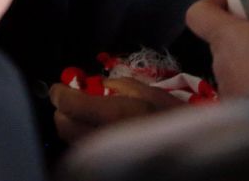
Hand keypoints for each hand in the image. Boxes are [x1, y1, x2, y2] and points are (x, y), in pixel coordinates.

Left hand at [49, 77, 183, 142]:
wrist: (189, 148)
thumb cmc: (174, 115)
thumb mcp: (150, 91)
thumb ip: (119, 85)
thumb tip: (96, 85)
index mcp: (116, 114)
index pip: (71, 104)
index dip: (60, 93)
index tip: (59, 87)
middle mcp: (104, 137)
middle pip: (63, 125)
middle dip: (63, 110)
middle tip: (71, 98)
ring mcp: (104, 154)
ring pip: (70, 140)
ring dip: (70, 124)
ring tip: (83, 113)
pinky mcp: (106, 163)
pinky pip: (83, 148)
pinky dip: (81, 136)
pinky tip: (94, 128)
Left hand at [186, 0, 248, 97]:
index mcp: (227, 35)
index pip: (197, 13)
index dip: (211, 4)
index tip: (233, 3)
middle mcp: (218, 60)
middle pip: (218, 38)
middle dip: (240, 33)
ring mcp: (224, 86)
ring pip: (230, 64)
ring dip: (247, 59)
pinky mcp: (234, 107)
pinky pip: (239, 87)